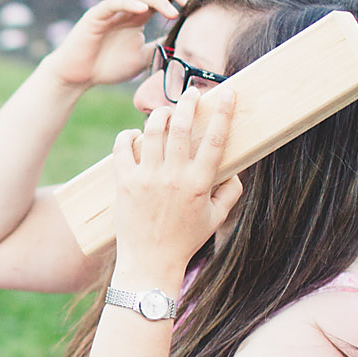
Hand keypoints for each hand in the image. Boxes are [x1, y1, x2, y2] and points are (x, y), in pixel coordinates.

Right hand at [44, 0, 186, 92]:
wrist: (78, 76)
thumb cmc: (108, 66)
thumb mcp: (144, 56)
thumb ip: (161, 46)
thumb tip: (185, 42)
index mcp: (138, 14)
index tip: (199, 1)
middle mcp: (128, 7)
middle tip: (190, 1)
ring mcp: (112, 8)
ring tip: (173, 11)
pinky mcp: (97, 14)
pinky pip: (115, 2)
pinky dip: (130, 3)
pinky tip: (145, 8)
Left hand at [111, 83, 241, 276]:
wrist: (150, 262)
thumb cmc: (185, 241)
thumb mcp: (216, 219)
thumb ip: (231, 192)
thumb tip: (235, 170)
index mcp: (199, 183)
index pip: (214, 139)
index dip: (223, 113)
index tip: (227, 94)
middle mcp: (173, 177)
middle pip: (181, 126)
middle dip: (187, 103)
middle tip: (190, 95)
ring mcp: (146, 178)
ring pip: (152, 130)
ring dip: (159, 115)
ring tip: (165, 112)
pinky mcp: (124, 182)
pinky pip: (122, 147)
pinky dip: (129, 135)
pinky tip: (136, 135)